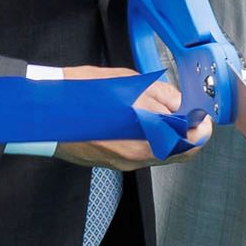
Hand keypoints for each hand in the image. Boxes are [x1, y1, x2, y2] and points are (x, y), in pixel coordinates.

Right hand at [49, 65, 210, 170]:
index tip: (203, 117)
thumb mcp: (127, 83)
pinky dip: (148, 137)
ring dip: (166, 134)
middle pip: (175, 152)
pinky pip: (139, 151)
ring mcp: (119, 162)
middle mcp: (133, 159)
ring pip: (157, 152)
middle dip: (185, 132)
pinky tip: (140, 118)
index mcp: (142, 143)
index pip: (188, 146)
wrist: (42, 109)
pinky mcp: (108, 159)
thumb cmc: (80, 94)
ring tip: (162, 111)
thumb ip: (159, 96)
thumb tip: (177, 104)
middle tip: (185, 113)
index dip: (201, 130)